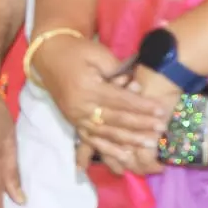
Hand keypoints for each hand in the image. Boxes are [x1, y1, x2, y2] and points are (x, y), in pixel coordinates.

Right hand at [35, 36, 167, 173]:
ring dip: (127, 140)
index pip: (120, 100)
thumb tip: (134, 87)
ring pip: (105, 132)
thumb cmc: (76, 51)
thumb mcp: (98, 54)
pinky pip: (90, 138)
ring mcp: (74, 115)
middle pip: (115, 118)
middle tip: (160, 129)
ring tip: (147, 144)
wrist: (47, 54)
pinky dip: (107, 148)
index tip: (161, 110)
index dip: (142, 106)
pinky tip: (122, 156)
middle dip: (140, 124)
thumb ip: (117, 71)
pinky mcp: (71, 120)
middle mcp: (79, 105)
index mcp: (87, 87)